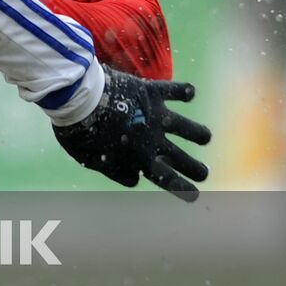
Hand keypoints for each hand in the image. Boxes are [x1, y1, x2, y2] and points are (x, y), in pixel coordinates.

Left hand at [53, 68, 210, 201]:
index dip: (183, 188)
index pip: (167, 179)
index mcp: (138, 157)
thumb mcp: (91, 160)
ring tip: (205, 137)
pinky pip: (173, 90)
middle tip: (204, 172)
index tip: (195, 195)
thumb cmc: (79, 131)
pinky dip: (184, 91)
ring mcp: (155, 114)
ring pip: (186, 127)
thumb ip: (115, 171)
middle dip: (196, 168)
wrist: (79, 98)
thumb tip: (135, 179)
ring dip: (197, 133)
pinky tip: (191, 92)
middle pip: (182, 158)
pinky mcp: (150, 91)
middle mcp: (152, 138)